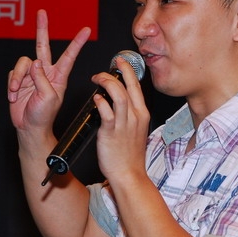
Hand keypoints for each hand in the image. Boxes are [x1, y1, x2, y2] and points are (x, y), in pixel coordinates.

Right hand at [7, 10, 91, 138]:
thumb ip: (42, 79)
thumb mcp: (48, 98)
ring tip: (16, 92)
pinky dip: (11, 85)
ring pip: (23, 62)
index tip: (86, 30)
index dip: (77, 43)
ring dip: (17, 78)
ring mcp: (31, 75)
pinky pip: (13, 74)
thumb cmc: (43, 116)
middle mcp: (45, 72)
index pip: (69, 55)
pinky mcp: (18, 80)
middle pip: (43, 45)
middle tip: (41, 13)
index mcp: (58, 76)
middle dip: (42, 28)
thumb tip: (35, 63)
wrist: (29, 128)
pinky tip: (13, 97)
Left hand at [91, 56, 150, 183]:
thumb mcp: (135, 131)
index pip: (136, 86)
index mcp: (142, 114)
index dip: (128, 71)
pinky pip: (106, 112)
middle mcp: (135, 117)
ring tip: (96, 79)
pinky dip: (100, 101)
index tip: (120, 62)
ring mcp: (124, 124)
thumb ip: (129, 115)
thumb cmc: (129, 156)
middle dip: (116, 72)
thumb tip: (116, 102)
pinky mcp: (112, 132)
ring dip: (106, 83)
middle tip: (105, 69)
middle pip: (128, 86)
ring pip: (118, 95)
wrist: (129, 175)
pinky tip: (95, 98)